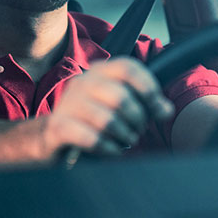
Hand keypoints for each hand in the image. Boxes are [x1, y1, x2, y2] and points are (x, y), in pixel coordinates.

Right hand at [40, 57, 174, 158]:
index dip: (148, 87)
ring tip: (124, 141)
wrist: (53, 136)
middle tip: (137, 131)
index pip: (127, 67)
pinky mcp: (58, 127)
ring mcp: (68, 104)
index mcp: (97, 72)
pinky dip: (107, 148)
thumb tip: (165, 109)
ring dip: (123, 136)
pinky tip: (111, 150)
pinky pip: (91, 138)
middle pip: (121, 96)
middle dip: (137, 119)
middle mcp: (81, 83)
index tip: (160, 110)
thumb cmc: (91, 120)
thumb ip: (141, 102)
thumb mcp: (115, 105)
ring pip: (107, 120)